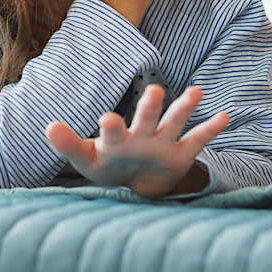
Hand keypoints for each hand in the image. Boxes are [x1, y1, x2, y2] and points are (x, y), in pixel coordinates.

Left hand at [45, 85, 229, 198]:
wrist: (137, 181)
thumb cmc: (109, 165)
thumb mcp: (87, 160)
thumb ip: (69, 145)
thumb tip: (47, 126)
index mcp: (118, 139)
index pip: (113, 131)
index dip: (111, 127)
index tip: (107, 119)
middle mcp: (143, 136)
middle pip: (147, 118)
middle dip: (150, 107)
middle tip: (155, 91)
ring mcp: (164, 143)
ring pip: (175, 122)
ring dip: (185, 107)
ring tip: (196, 92)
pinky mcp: (182, 153)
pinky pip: (198, 140)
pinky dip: (210, 129)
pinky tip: (224, 116)